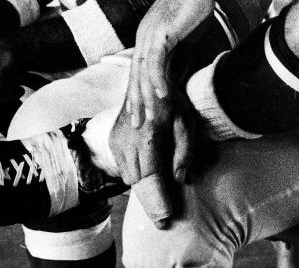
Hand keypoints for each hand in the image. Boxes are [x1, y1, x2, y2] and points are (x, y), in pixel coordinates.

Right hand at [108, 90, 196, 228]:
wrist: (148, 77)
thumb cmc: (171, 100)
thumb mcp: (185, 123)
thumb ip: (184, 153)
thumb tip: (181, 179)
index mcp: (146, 138)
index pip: (150, 180)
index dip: (158, 202)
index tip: (166, 220)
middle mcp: (126, 141)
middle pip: (136, 183)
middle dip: (150, 201)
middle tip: (164, 219)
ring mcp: (116, 139)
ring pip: (128, 177)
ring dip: (142, 189)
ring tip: (158, 200)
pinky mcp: (112, 138)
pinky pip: (122, 166)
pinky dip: (134, 176)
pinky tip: (147, 178)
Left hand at [126, 0, 214, 127]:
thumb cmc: (196, 7)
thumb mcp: (185, 38)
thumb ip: (179, 57)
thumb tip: (177, 78)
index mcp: (147, 35)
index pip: (139, 69)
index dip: (138, 92)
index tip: (139, 112)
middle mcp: (143, 35)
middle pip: (136, 74)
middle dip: (135, 100)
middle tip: (136, 124)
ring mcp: (150, 33)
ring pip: (144, 72)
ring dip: (144, 96)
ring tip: (147, 117)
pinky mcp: (161, 33)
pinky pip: (156, 62)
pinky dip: (158, 80)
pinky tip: (162, 96)